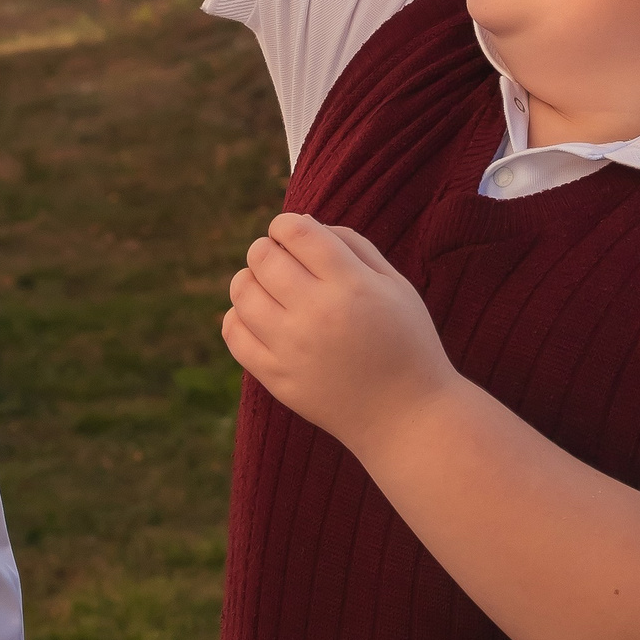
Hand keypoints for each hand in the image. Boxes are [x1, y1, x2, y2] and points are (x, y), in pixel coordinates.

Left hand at [222, 213, 458, 454]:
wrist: (406, 417)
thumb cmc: (406, 342)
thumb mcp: (396, 284)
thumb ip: (354, 246)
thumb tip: (306, 224)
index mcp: (350, 285)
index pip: (296, 231)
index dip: (286, 223)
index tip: (291, 231)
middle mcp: (316, 314)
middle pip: (262, 257)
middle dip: (267, 248)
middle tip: (282, 258)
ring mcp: (291, 349)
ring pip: (241, 291)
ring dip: (250, 278)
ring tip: (269, 286)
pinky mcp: (276, 378)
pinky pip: (233, 333)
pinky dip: (237, 316)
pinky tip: (259, 316)